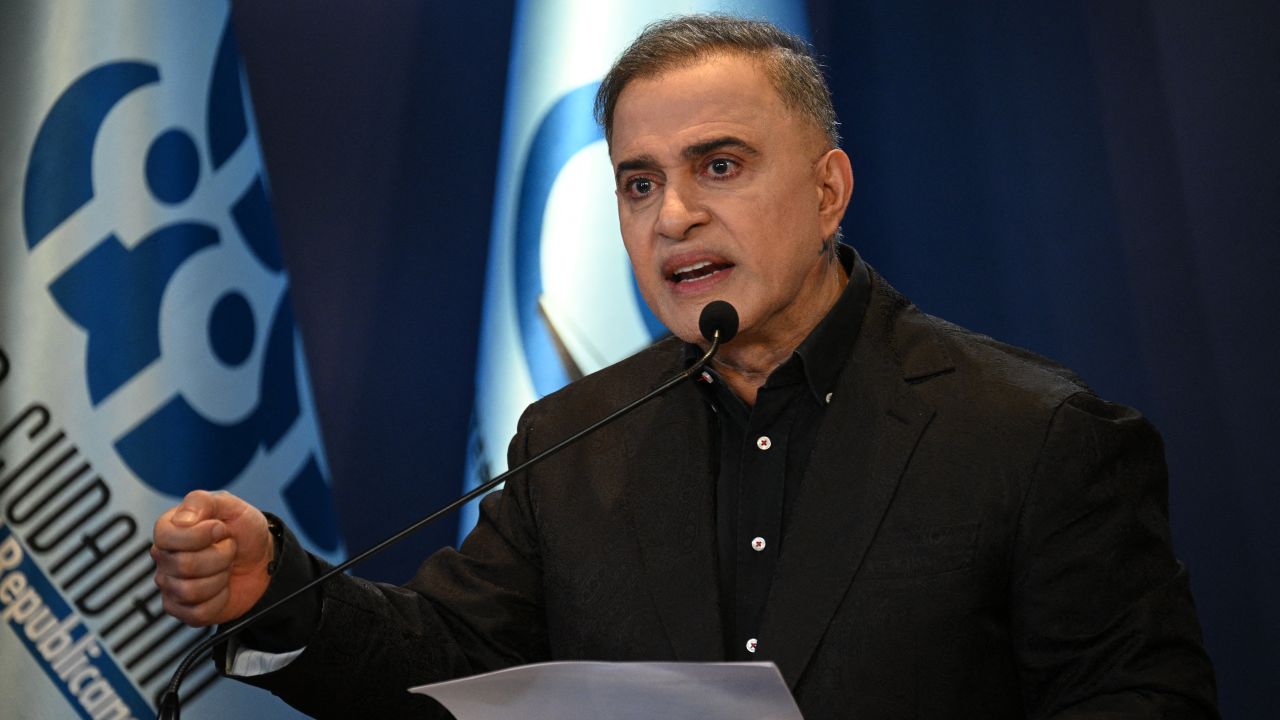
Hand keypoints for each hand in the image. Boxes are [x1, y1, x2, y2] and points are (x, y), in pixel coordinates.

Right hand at [151, 490, 273, 626]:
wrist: (263, 561)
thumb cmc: (244, 533)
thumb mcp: (231, 506)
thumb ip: (202, 502)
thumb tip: (181, 521)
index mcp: (170, 529)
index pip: (167, 536)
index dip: (201, 534)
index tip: (220, 528)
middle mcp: (165, 558)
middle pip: (184, 565)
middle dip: (220, 556)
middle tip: (229, 549)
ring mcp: (171, 586)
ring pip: (190, 590)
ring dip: (220, 577)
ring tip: (226, 567)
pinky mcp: (182, 610)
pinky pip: (198, 611)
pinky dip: (220, 599)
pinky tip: (222, 587)